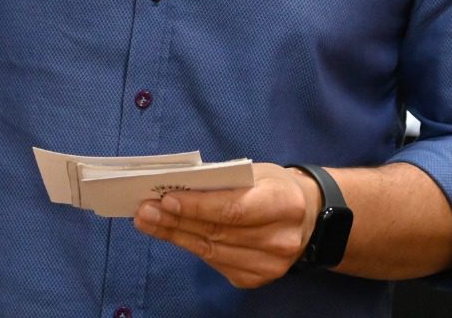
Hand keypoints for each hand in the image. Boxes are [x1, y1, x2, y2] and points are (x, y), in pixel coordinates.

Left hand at [134, 163, 319, 288]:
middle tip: (144, 210)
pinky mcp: (257, 278)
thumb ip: (223, 182)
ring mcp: (271, 265)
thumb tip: (176, 188)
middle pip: (218, 232)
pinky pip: (216, 263)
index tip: (166, 199)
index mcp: (285, 204)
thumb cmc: (274, 187)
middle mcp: (281, 239)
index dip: (198, 207)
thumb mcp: (257, 173)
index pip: (234, 209)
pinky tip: (172, 234)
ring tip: (147, 221)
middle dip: (176, 221)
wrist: (307, 216)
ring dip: (175, 235)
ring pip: (212, 251)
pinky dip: (191, 246)